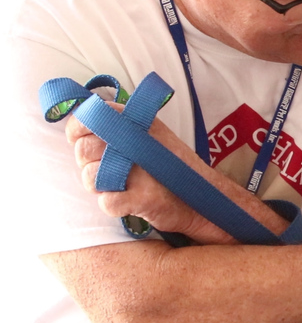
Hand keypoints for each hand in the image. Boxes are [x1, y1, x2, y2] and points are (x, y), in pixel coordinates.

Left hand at [66, 101, 235, 243]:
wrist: (202, 196)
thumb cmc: (170, 165)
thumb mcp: (149, 133)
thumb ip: (117, 126)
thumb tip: (78, 123)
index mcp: (136, 120)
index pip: (86, 117)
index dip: (78, 131)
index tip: (82, 141)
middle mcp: (136, 140)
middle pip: (83, 150)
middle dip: (89, 164)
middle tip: (110, 169)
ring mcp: (140, 170)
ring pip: (90, 177)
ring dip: (100, 187)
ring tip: (122, 185)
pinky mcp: (143, 198)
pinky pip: (106, 202)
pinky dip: (113, 205)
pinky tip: (129, 201)